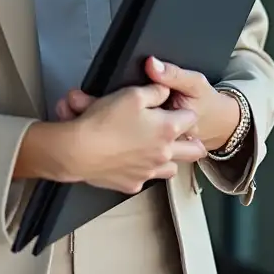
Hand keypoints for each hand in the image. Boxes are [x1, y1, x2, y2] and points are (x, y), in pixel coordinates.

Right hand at [60, 83, 207, 194]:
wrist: (79, 150)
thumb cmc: (104, 122)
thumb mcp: (132, 93)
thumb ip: (155, 90)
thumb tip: (165, 90)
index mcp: (167, 128)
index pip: (191, 119)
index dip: (184, 111)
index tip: (176, 109)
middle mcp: (164, 153)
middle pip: (195, 151)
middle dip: (193, 142)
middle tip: (186, 136)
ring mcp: (149, 171)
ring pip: (173, 169)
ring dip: (171, 159)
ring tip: (159, 149)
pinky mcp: (133, 183)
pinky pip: (146, 178)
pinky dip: (143, 170)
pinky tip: (133, 161)